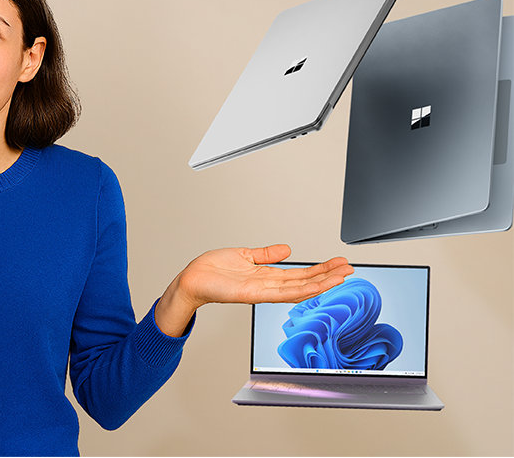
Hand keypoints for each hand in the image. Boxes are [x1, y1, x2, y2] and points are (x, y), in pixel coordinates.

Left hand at [155, 244, 353, 336]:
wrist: (192, 279)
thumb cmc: (212, 270)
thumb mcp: (244, 255)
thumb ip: (266, 254)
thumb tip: (286, 249)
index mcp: (266, 276)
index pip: (300, 275)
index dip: (320, 270)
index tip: (338, 264)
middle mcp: (268, 286)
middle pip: (305, 282)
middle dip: (328, 276)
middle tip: (349, 269)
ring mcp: (263, 292)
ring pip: (299, 289)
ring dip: (322, 283)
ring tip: (342, 276)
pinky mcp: (254, 294)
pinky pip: (283, 293)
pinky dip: (302, 290)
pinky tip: (318, 286)